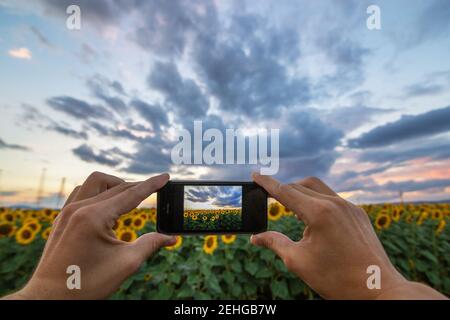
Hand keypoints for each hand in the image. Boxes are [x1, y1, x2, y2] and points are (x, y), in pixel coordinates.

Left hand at [5, 172, 175, 299]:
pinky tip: (106, 207)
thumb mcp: (125, 264)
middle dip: (137, 187)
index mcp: (94, 217)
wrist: (50, 298)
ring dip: (115, 186)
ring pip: (96, 183)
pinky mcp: (61, 218)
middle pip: (116, 187)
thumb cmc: (86, 284)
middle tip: (155, 191)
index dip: (151, 185)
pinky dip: (98, 193)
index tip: (165, 177)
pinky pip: (81, 192)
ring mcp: (67, 212)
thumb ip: (150, 244)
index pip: (130, 194)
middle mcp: (78, 208)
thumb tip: (171, 238)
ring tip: (129, 200)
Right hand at [251, 173, 446, 299]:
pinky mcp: (358, 213)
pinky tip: (313, 218)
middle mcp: (335, 204)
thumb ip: (275, 243)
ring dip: (300, 192)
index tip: (255, 175)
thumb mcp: (299, 261)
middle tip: (269, 199)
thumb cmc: (337, 278)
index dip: (267, 183)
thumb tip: (256, 237)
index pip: (285, 192)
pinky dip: (317, 200)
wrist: (377, 289)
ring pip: (318, 187)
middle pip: (300, 186)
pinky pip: (332, 197)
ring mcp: (349, 207)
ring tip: (290, 208)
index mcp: (319, 213)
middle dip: (282, 190)